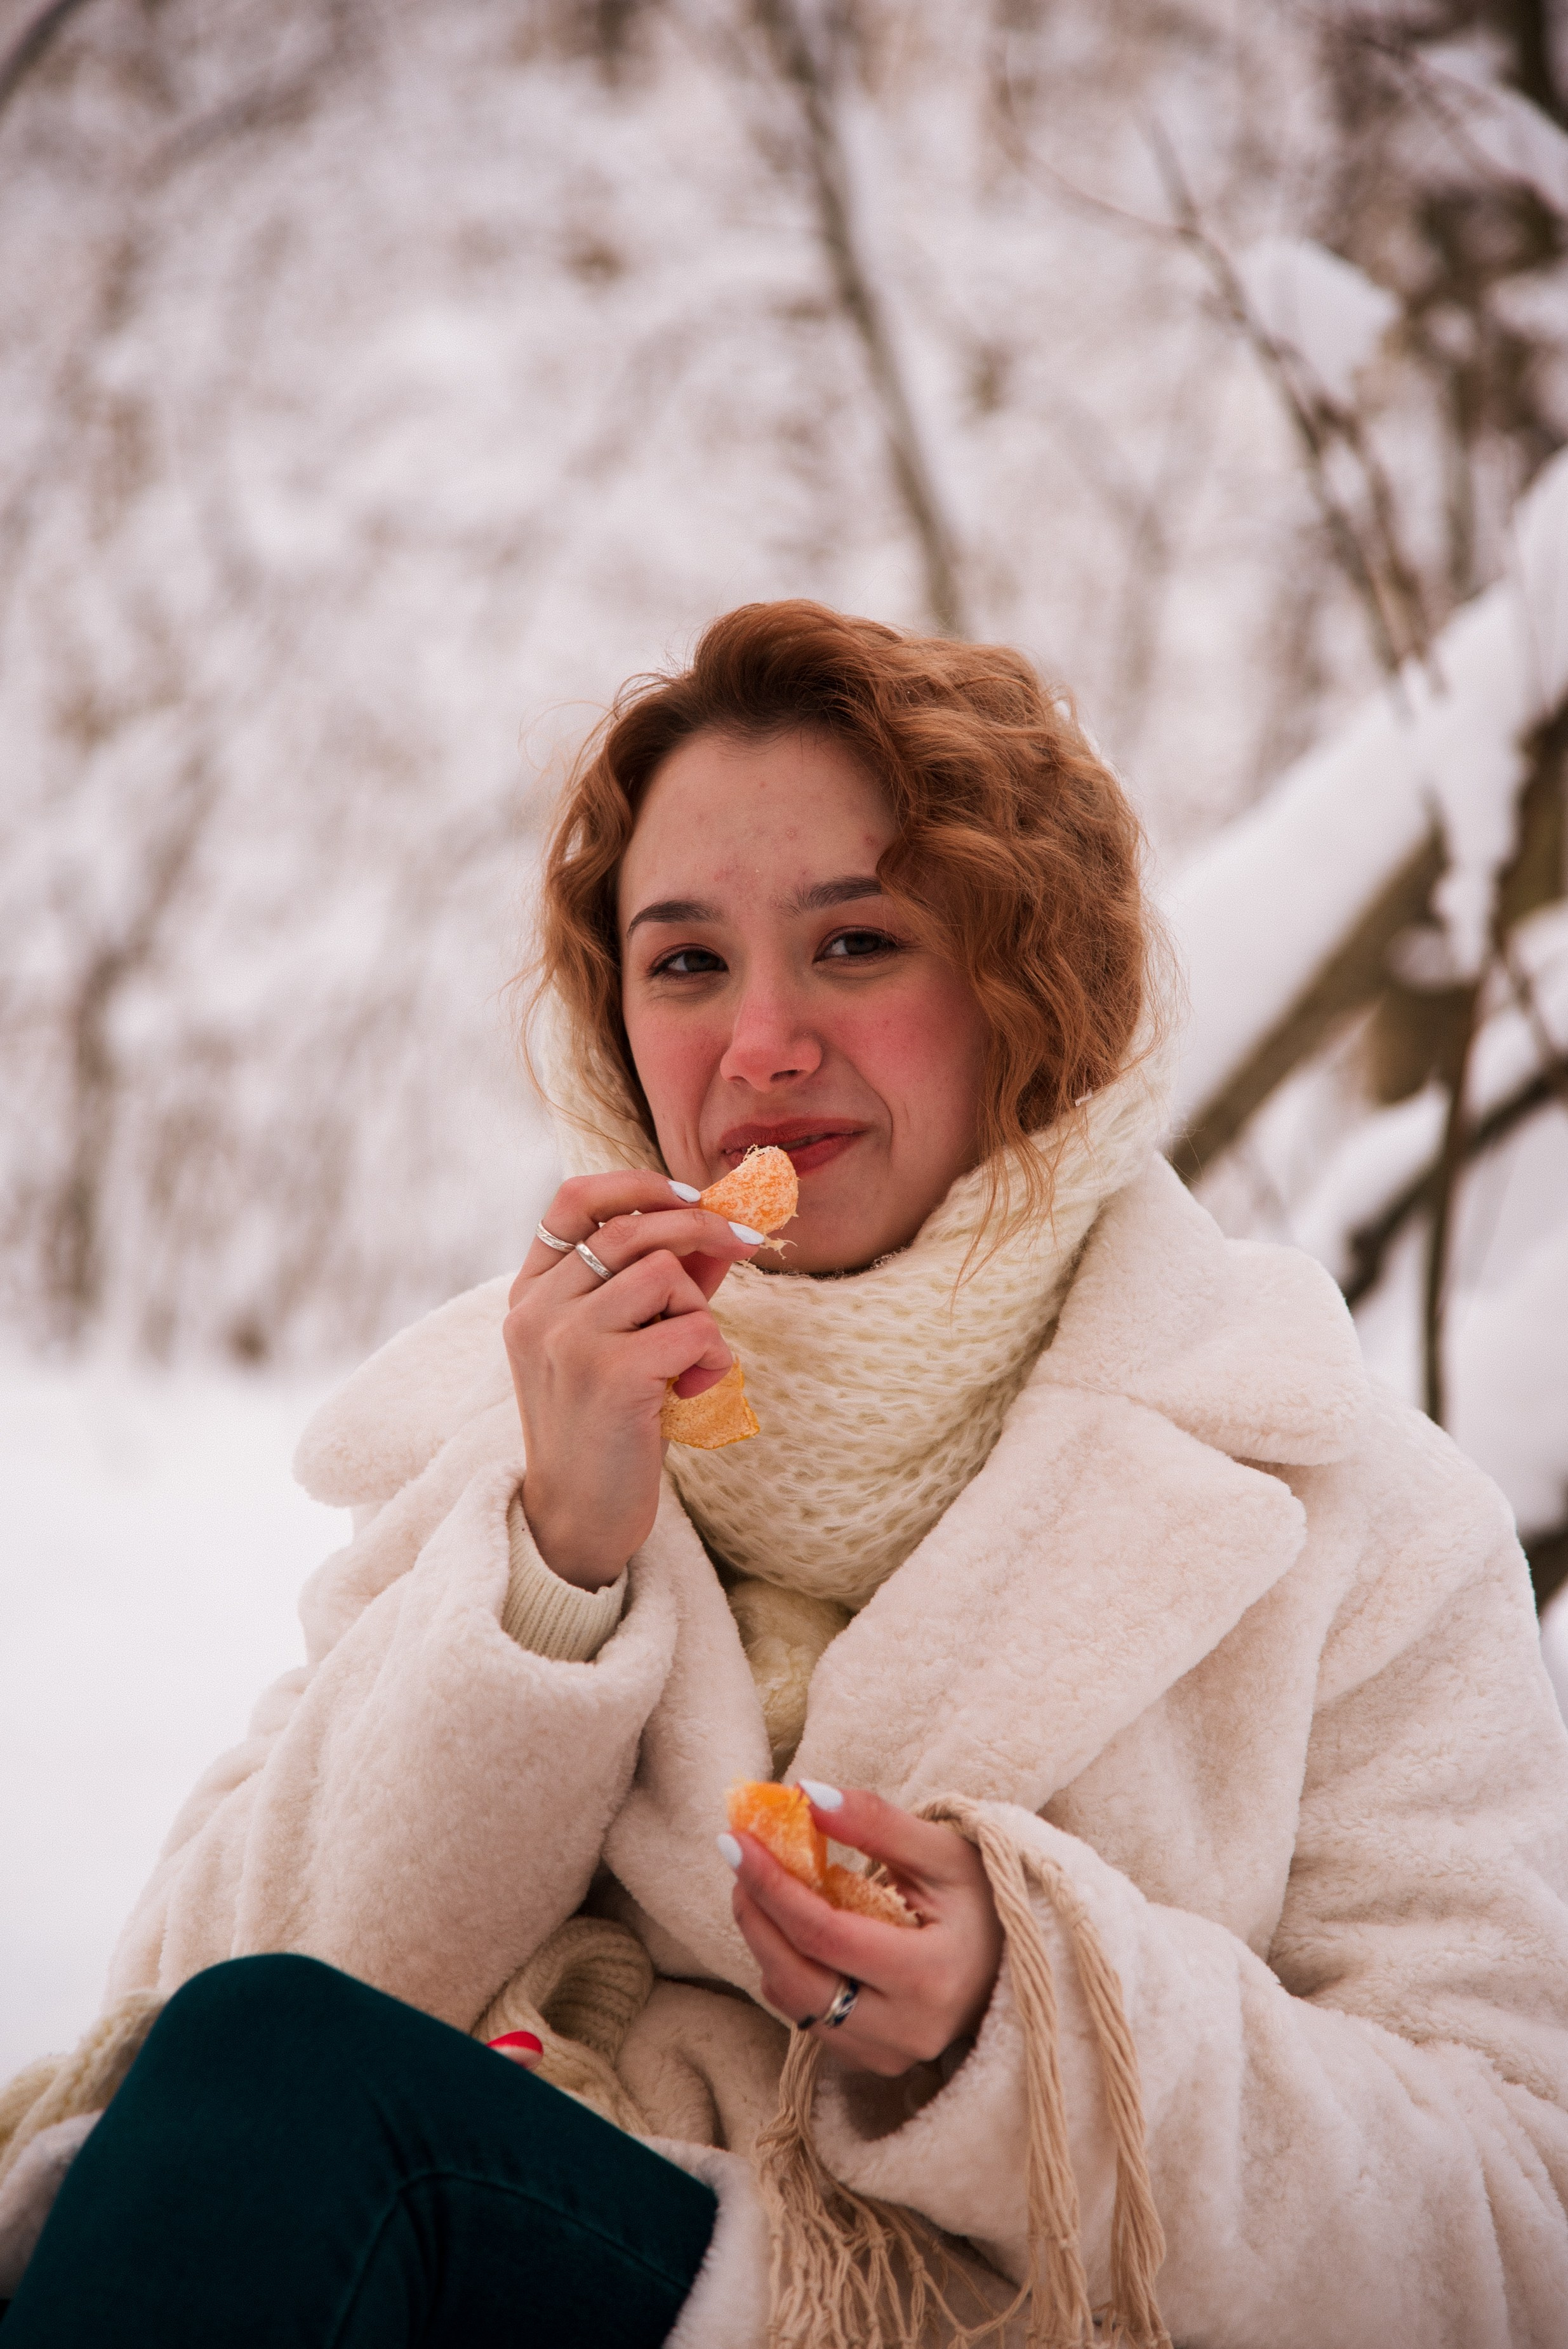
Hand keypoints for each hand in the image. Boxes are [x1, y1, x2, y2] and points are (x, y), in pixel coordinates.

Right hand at [506, 1170, 763, 1589]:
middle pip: (633, 1228)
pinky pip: (693, 1328)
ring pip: (665, 1273)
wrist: (579, 1520)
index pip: (573, 1200)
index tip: (691, 1196)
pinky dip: (714, 1356)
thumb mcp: (625, 1344)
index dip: (637, 1185)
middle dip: (702, 1228)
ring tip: (692, 1359)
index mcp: (530, 1294)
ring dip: (700, 1310)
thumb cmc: (610, 1428)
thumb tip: (722, 1224)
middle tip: (747, 1245)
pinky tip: (698, 1391)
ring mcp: (567, 1340)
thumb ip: (661, 1285)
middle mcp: (538, 1310)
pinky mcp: (609, 1375)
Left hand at [726, 1785, 1002, 2076]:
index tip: (736, 1839)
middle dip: (755, 1913)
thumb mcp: (942, 1851)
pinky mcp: (873, 2061)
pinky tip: (792, 1926)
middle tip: (739, 1857)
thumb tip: (806, 1795)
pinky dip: (787, 1968)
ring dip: (764, 1940)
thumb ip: (876, 1822)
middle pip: (797, 1977)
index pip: (825, 1934)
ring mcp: (890, 2054)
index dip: (773, 1885)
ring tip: (758, 1884)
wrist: (1014, 1956)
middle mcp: (908, 2030)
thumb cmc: (981, 1898)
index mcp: (931, 1976)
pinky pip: (808, 2017)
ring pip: (795, 2002)